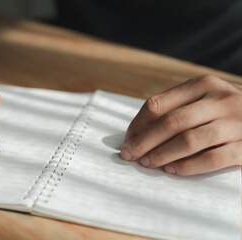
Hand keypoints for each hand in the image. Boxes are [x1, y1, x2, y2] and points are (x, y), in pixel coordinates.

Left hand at [121, 75, 241, 175]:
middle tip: (129, 155)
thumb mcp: (204, 99)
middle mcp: (220, 100)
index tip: (127, 140)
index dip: (137, 124)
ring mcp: (236, 122)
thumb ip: (176, 108)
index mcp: (202, 85)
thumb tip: (136, 133)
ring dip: (162, 154)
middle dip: (144, 141)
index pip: (157, 104)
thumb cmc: (226, 111)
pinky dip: (188, 167)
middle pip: (170, 122)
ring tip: (147, 164)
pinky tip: (172, 171)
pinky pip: (212, 159)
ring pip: (189, 140)